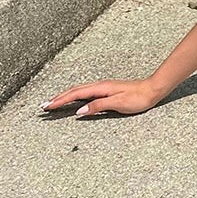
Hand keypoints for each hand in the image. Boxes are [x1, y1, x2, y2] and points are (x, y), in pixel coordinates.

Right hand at [41, 78, 162, 118]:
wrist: (153, 90)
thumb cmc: (138, 98)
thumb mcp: (118, 104)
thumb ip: (98, 106)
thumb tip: (79, 112)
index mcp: (100, 88)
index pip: (75, 94)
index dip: (60, 100)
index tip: (47, 106)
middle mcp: (99, 86)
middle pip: (73, 91)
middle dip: (58, 98)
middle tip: (44, 106)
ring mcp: (103, 88)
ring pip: (79, 91)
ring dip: (65, 96)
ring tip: (54, 103)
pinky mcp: (107, 91)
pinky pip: (86, 93)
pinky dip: (75, 96)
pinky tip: (74, 101)